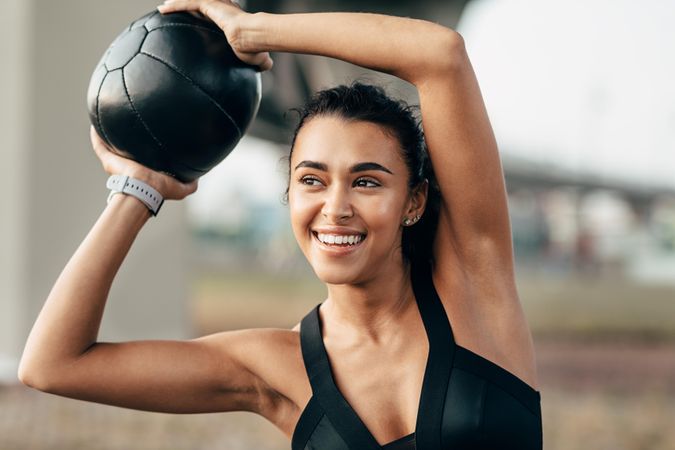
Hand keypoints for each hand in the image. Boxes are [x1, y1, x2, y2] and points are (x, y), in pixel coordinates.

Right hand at [90, 126, 197, 200]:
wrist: (144, 190)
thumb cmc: (160, 191)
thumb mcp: (181, 188)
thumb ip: (191, 184)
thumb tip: (198, 178)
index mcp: (145, 170)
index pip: (145, 156)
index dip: (148, 146)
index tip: (153, 134)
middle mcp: (130, 164)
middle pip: (127, 148)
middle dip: (129, 137)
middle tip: (133, 120)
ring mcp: (117, 161)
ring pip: (110, 144)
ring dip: (109, 132)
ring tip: (111, 115)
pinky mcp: (108, 159)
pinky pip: (99, 144)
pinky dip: (96, 134)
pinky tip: (96, 121)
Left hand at [157, 0, 273, 70]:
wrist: (253, 37)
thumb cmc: (256, 48)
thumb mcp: (258, 56)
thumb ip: (260, 60)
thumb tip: (267, 65)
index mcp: (232, 20)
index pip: (215, 16)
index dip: (203, 17)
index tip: (196, 21)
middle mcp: (224, 9)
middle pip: (201, 5)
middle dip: (187, 7)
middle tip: (173, 10)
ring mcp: (217, 6)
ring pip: (192, 2)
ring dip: (177, 4)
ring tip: (163, 8)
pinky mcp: (211, 4)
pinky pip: (189, 3)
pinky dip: (176, 5)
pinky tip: (163, 8)